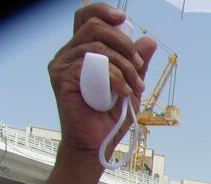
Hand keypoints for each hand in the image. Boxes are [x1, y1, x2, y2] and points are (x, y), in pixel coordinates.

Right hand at [48, 3, 155, 160]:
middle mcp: (68, 54)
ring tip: (135, 86)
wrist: (97, 144)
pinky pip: (92, 66)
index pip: (87, 19)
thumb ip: (137, 64)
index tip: (123, 19)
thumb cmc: (110, 116)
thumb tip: (149, 40)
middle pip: (95, 27)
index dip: (103, 12)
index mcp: (82, 51)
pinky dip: (115, 78)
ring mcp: (62, 65)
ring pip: (97, 47)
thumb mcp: (130, 85)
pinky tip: (124, 92)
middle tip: (139, 68)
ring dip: (124, 66)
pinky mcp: (61, 79)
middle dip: (124, 44)